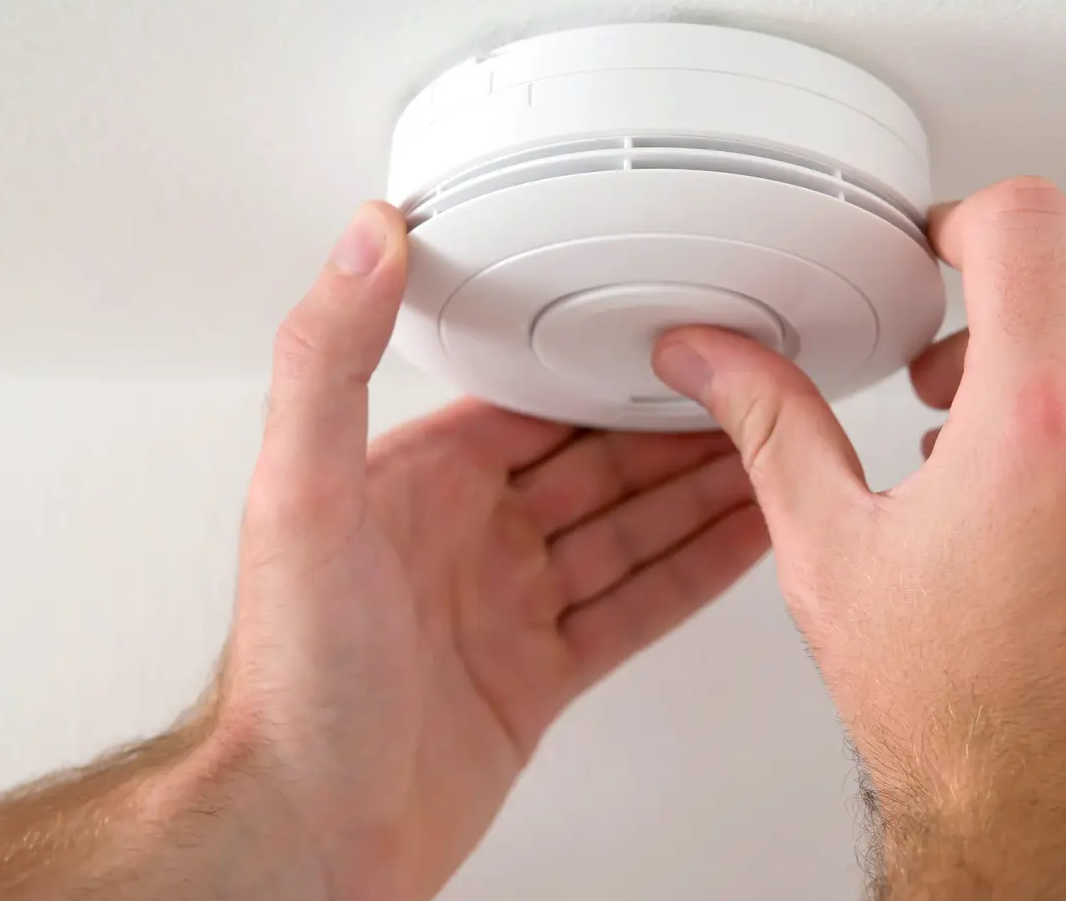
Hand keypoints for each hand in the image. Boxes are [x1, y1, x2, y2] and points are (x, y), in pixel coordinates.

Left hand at [212, 203, 768, 900]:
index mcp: (417, 482)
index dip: (603, 367)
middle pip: (595, 463)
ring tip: (772, 452)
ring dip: (700, 491)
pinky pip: (636, 607)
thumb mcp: (301, 491)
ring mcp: (505, 608)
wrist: (312, 828)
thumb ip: (329, 358)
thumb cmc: (293, 676)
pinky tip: (742, 539)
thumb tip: (362, 238)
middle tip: (751, 388)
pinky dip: (695, 573)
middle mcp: (465, 538)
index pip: (531, 401)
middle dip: (672, 426)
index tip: (665, 331)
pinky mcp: (538, 675)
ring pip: (628, 530)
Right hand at [653, 178, 1065, 897]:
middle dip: (997, 351)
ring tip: (1002, 511)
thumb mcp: (832, 552)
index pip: (1024, 227)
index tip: (945, 248)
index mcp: (1033, 424)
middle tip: (943, 422)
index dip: (968, 218)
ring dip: (1062, 424)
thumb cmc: (954, 722)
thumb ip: (773, 424)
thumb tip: (714, 357)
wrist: (1059, 842)